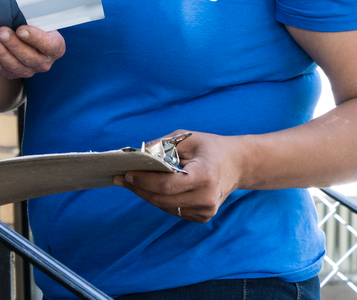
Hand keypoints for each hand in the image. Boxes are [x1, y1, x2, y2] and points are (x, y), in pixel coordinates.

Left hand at [0, 25, 64, 78]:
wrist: (28, 39)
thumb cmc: (34, 27)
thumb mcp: (40, 20)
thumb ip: (33, 19)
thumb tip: (16, 11)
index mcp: (55, 48)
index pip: (48, 45)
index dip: (34, 38)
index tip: (20, 29)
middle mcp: (44, 63)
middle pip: (29, 57)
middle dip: (13, 44)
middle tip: (1, 32)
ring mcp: (29, 71)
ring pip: (15, 66)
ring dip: (1, 52)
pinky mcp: (13, 75)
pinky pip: (2, 70)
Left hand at [112, 130, 246, 222]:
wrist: (237, 165)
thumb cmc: (209, 148)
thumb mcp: (186, 138)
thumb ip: (161, 145)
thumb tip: (136, 154)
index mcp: (205, 176)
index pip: (166, 185)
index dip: (143, 181)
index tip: (125, 173)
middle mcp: (207, 197)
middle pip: (162, 199)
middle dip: (138, 188)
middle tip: (120, 178)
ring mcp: (206, 211)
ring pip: (165, 206)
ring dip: (146, 194)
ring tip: (130, 182)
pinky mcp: (203, 217)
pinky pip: (173, 210)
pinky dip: (159, 199)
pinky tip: (150, 188)